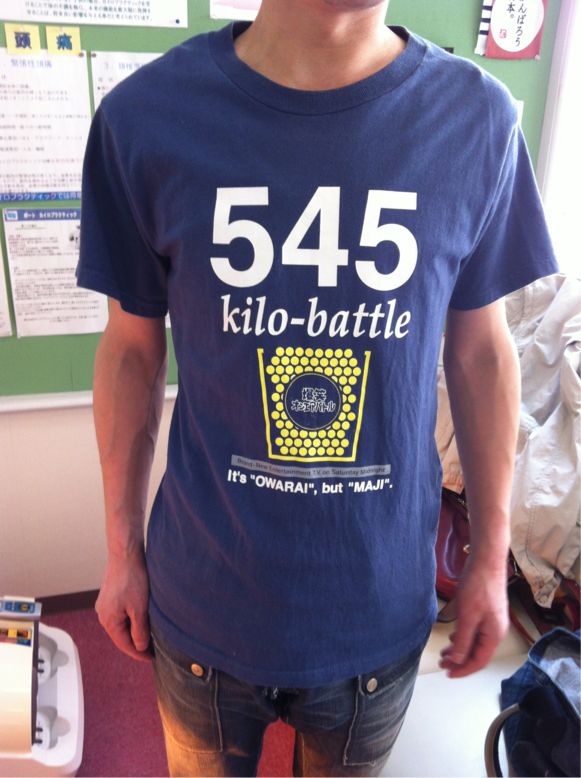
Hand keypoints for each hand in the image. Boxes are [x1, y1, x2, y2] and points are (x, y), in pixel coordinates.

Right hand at [95, 545, 152, 662]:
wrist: (125, 553)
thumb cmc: (132, 579)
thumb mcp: (140, 608)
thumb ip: (140, 630)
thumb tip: (141, 647)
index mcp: (108, 620)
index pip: (124, 645)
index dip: (139, 654)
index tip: (152, 659)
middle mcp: (103, 614)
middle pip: (121, 636)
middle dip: (136, 644)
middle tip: (153, 650)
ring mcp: (105, 604)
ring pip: (121, 624)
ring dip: (134, 631)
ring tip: (150, 636)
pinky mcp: (110, 596)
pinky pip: (121, 614)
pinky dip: (132, 620)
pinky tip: (142, 619)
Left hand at [439, 558, 508, 677]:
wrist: (486, 561)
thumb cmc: (478, 587)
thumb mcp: (467, 616)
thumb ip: (463, 640)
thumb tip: (458, 660)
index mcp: (494, 635)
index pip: (479, 661)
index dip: (463, 669)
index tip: (448, 673)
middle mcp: (496, 631)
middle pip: (477, 653)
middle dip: (460, 660)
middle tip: (443, 663)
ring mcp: (492, 621)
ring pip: (475, 642)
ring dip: (460, 649)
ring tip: (445, 653)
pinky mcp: (486, 611)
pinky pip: (475, 631)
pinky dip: (463, 637)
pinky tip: (454, 637)